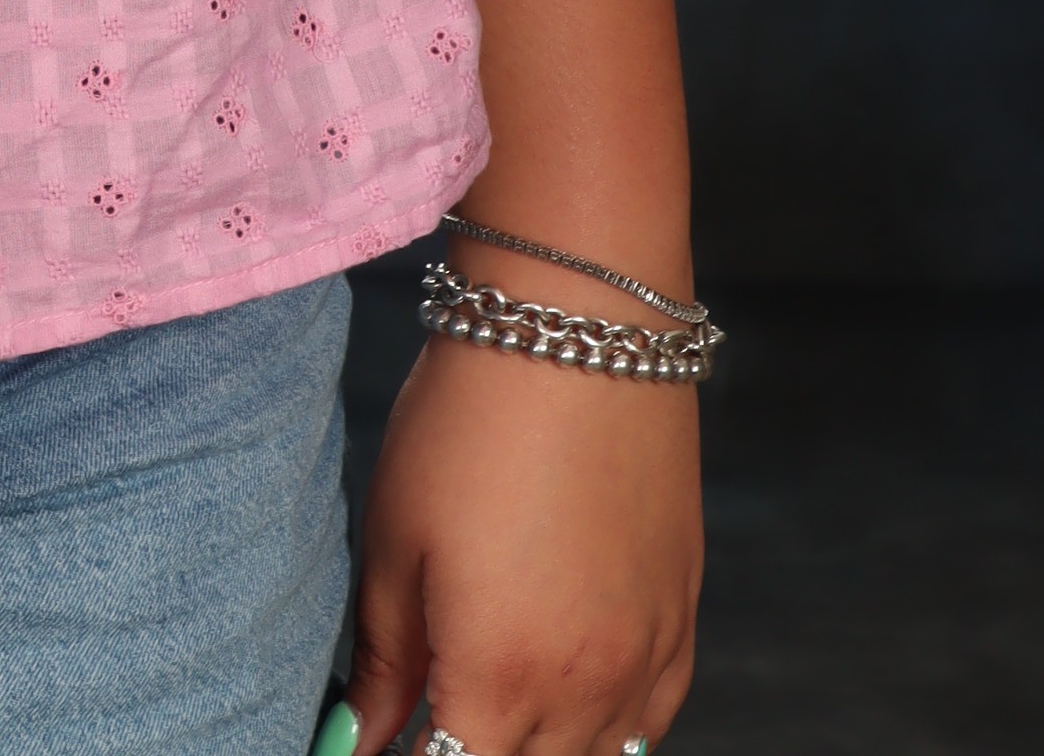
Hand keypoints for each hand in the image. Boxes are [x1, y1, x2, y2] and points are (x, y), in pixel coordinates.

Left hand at [346, 339, 700, 754]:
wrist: (580, 330)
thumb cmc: (470, 422)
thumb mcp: (394, 537)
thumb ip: (385, 660)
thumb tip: (362, 739)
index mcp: (499, 678)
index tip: (381, 742)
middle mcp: (584, 690)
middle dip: (465, 751)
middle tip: (426, 708)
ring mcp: (643, 661)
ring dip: (533, 746)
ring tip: (485, 701)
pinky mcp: (680, 622)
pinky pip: (648, 724)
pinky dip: (604, 732)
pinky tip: (563, 699)